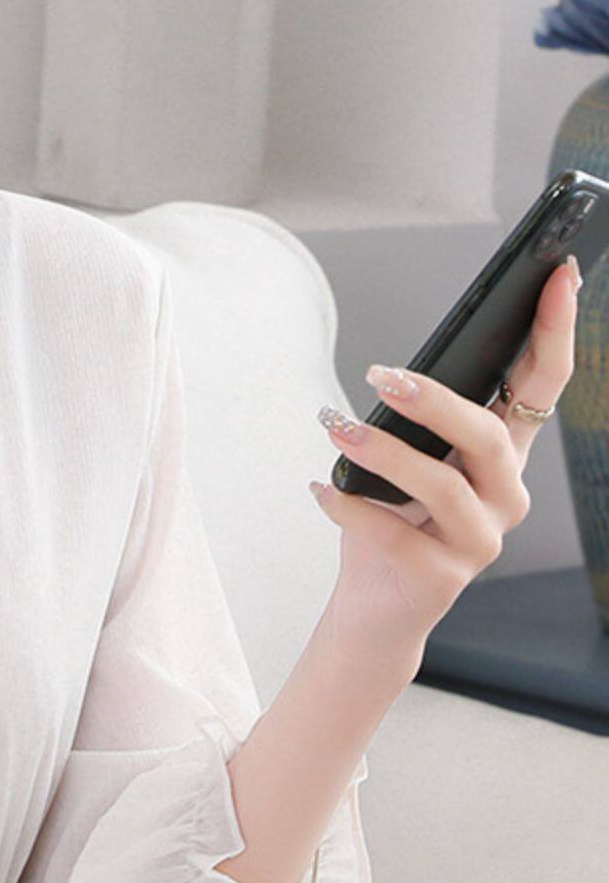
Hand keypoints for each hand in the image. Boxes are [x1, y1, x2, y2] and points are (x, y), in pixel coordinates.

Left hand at [312, 255, 578, 652]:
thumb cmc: (392, 517)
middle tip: (382, 375)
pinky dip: (352, 508)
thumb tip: (395, 374)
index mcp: (502, 455)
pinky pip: (396, 534)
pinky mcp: (443, 579)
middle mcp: (505, 497)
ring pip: (444, 486)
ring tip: (337, 430)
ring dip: (386, 453)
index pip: (543, 384)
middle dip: (437, 401)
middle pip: (488, 436)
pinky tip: (322, 488)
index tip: (559, 275)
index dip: (556, 329)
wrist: (375, 607)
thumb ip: (419, 419)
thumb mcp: (409, 457)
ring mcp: (480, 541)